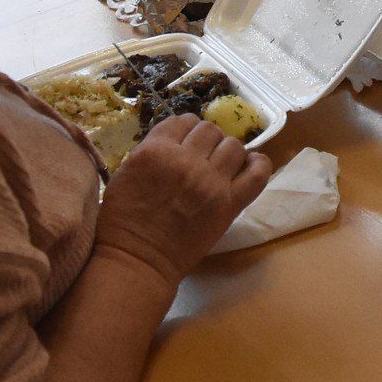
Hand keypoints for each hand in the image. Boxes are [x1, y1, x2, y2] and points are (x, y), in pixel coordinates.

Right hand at [93, 115, 273, 283]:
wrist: (139, 260)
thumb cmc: (122, 222)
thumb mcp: (125, 174)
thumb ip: (151, 151)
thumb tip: (176, 140)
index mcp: (155, 151)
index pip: (182, 121)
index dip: (186, 130)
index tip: (186, 142)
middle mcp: (186, 161)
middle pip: (210, 130)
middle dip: (206, 140)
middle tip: (202, 156)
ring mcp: (211, 182)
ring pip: (233, 145)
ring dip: (227, 151)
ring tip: (221, 165)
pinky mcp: (229, 204)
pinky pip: (257, 174)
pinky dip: (259, 165)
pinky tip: (251, 164)